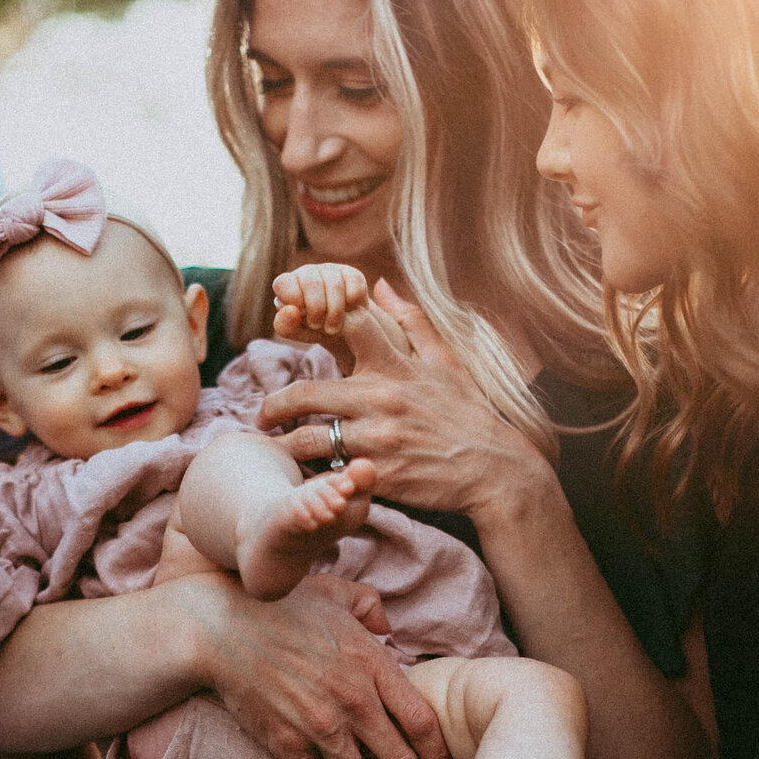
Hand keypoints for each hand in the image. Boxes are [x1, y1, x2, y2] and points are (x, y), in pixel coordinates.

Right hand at [198, 571, 458, 758]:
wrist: (222, 624)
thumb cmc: (282, 605)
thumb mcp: (337, 593)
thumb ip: (371, 607)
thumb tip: (388, 626)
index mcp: (374, 663)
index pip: (424, 722)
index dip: (440, 758)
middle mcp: (354, 699)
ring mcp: (320, 724)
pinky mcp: (286, 742)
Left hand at [259, 279, 547, 517]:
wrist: (494, 470)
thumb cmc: (468, 412)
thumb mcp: (446, 360)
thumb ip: (410, 320)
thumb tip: (378, 284)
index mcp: (395, 364)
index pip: (339, 328)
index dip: (305, 322)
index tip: (285, 337)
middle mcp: (382, 397)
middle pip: (304, 393)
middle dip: (274, 405)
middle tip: (264, 415)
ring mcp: (379, 438)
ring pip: (308, 438)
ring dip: (286, 443)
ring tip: (279, 446)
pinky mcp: (379, 474)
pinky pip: (329, 473)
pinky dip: (313, 473)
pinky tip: (307, 473)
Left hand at [273, 262, 368, 336]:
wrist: (344, 329)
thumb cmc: (314, 328)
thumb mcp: (298, 333)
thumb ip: (286, 326)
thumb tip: (290, 311)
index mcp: (288, 283)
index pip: (283, 283)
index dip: (294, 302)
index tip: (302, 317)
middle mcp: (307, 272)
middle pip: (311, 283)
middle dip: (317, 310)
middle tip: (320, 327)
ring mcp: (330, 270)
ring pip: (334, 284)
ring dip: (335, 312)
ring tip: (333, 328)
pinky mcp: (351, 274)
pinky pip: (354, 284)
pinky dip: (353, 303)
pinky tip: (349, 311)